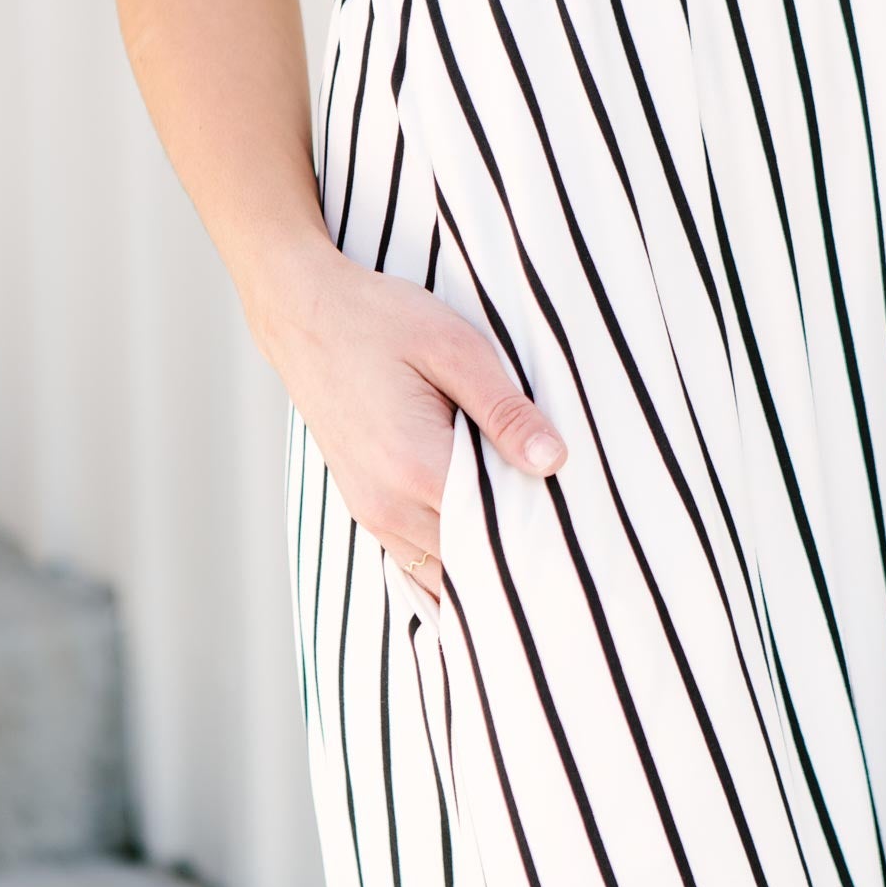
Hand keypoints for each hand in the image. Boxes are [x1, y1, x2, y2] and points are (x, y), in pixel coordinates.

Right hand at [258, 244, 567, 602]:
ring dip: (484, 563)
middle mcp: (389, 505)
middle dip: (518, 558)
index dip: (543, 539)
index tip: (582, 533)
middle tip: (569, 540)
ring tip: (532, 539)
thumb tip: (555, 461)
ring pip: (441, 574)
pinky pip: (415, 559)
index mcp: (417, 468)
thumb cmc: (381, 320)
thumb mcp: (456, 349)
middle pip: (470, 567)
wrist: (303, 312)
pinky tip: (484, 539)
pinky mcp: (363, 505)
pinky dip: (452, 558)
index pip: (498, 538)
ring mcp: (370, 511)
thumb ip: (505, 410)